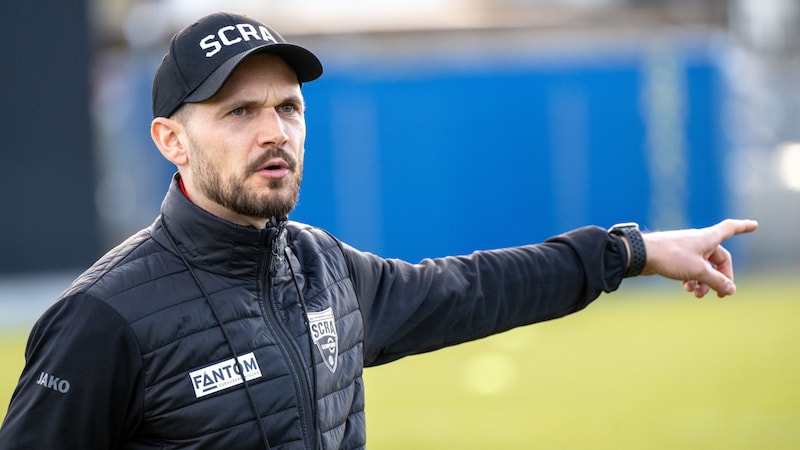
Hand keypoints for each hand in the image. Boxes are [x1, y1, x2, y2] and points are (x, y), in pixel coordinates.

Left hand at [640, 219, 758, 297]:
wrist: (641, 254)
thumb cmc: (671, 257)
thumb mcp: (698, 271)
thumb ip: (716, 281)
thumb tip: (731, 290)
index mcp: (708, 238)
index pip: (731, 229)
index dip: (743, 227)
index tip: (755, 225)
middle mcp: (699, 241)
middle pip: (719, 259)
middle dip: (720, 277)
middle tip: (720, 296)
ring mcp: (687, 248)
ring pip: (704, 266)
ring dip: (704, 281)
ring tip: (696, 294)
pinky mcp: (675, 256)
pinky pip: (691, 268)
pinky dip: (692, 278)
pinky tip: (686, 287)